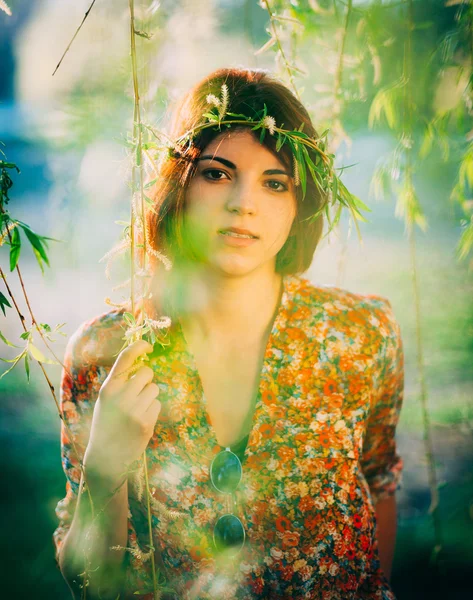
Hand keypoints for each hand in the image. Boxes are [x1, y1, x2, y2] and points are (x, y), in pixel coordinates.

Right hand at [84, 339, 160, 478]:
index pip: (126, 357)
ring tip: (136, 410)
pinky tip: (140, 421)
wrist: (105, 457)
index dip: (139, 346)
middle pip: (147, 372)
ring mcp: (134, 410)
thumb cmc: (106, 423)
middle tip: (138, 391)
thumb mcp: (106, 400)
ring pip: (154, 388)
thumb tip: (142, 362)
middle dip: (146, 379)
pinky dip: (152, 410)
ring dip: (149, 396)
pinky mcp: (146, 423)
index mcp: (108, 388)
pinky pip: (157, 404)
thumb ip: (120, 382)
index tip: (147, 346)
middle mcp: (120, 396)